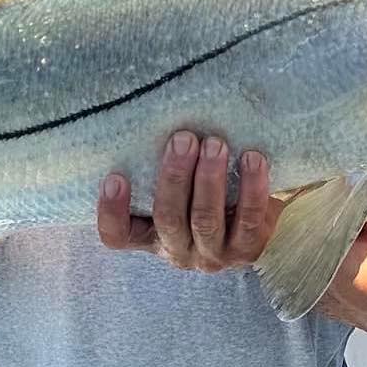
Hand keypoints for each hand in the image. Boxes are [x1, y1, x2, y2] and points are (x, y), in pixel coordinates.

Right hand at [97, 132, 278, 271]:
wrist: (254, 213)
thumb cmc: (203, 189)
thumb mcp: (178, 185)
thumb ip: (160, 164)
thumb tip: (155, 112)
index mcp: (149, 236)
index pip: (117, 235)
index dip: (112, 212)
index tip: (115, 177)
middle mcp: (177, 250)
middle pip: (168, 219)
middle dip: (174, 178)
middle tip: (183, 139)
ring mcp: (212, 254)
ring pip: (205, 220)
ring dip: (209, 179)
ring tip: (216, 144)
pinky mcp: (247, 249)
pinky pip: (249, 219)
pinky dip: (251, 188)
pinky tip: (252, 158)